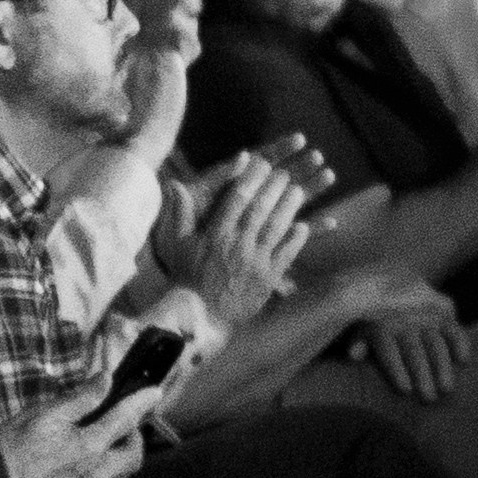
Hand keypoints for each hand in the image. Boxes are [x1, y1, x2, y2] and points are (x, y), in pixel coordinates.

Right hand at [0, 383, 161, 477]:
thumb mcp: (43, 415)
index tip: (154, 393)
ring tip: (107, 459)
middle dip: (135, 440)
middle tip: (125, 429)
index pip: (126, 419)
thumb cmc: (11, 451)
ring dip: (122, 471)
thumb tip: (106, 380)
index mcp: (89, 447)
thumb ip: (79, 399)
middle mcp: (96, 476)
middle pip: (134, 458)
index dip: (142, 402)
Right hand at [162, 145, 319, 326]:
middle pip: (260, 209)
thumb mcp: (181, 244)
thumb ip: (181, 212)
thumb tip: (173, 183)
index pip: (236, 199)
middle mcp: (237, 245)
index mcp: (217, 234)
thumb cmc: (188, 277)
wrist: (201, 315)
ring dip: (289, 207)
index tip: (261, 162)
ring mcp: (255, 261)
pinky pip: (286, 254)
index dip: (250, 178)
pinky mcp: (268, 278)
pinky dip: (296, 239)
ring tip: (299, 191)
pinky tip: (303, 226)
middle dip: (274, 187)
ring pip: (276, 228)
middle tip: (285, 172)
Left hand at [323, 283, 472, 400]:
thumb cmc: (374, 320)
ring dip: (443, 366)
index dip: (397, 370)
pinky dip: (460, 342)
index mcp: (381, 327)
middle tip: (429, 398)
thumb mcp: (360, 328)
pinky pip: (454, 329)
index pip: (389, 350)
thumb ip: (358, 342)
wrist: (394, 284)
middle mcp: (404, 321)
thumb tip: (354, 355)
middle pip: (414, 351)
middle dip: (422, 374)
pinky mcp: (443, 314)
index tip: (405, 391)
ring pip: (436, 343)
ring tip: (447, 389)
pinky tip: (463, 360)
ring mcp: (425, 317)